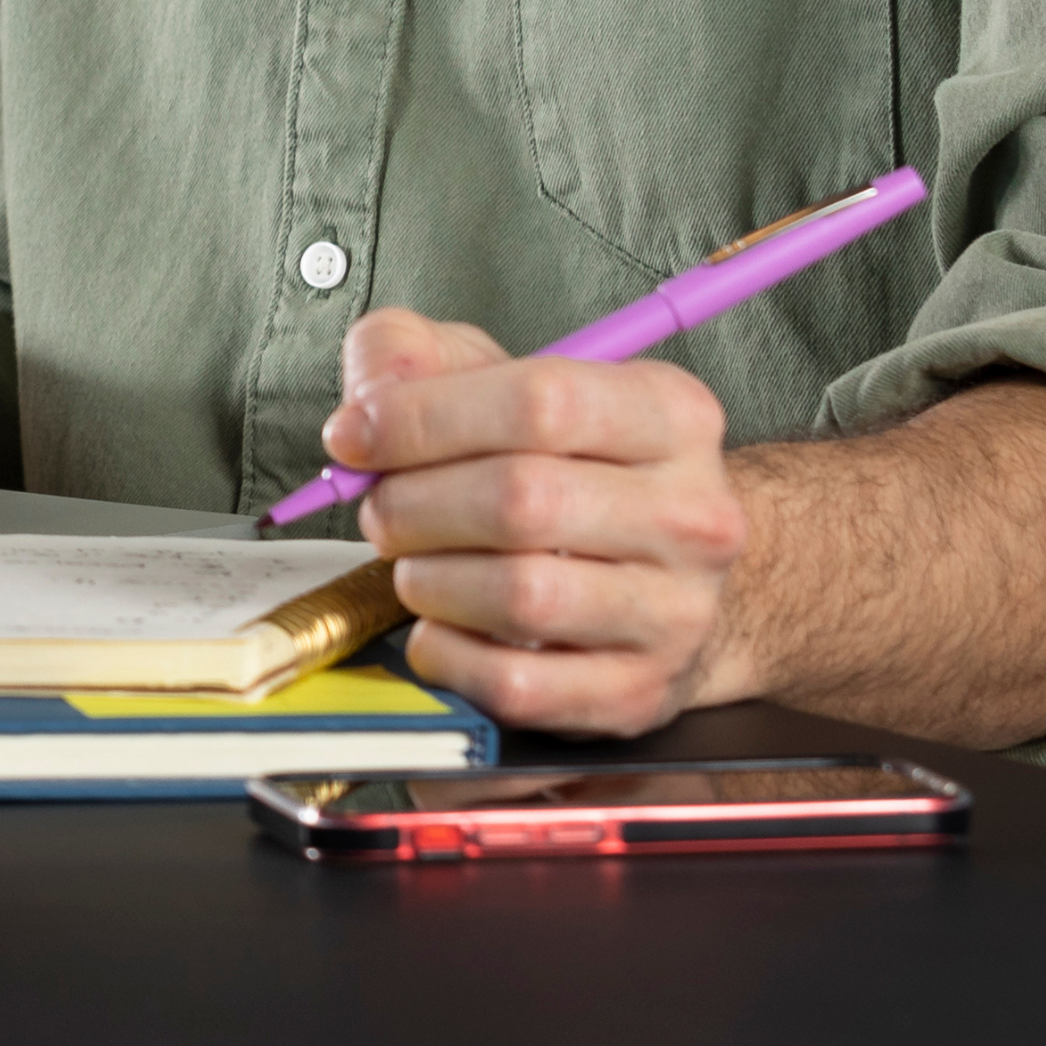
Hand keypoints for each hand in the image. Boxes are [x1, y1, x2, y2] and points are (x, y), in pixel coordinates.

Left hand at [327, 308, 746, 736]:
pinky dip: (447, 654)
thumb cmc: (559, 463)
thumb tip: (366, 407)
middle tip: (380, 509)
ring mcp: (677, 612)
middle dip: (412, 504)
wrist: (654, 575)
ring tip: (416, 564)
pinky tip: (440, 626)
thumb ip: (412, 353)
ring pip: (519, 597)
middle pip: (521, 500)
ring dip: (427, 581)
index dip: (421, 417)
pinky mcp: (640, 692)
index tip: (353, 435)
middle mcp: (693, 514)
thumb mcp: (491, 374)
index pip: (540, 401)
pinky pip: (516, 684)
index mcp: (670, 414)